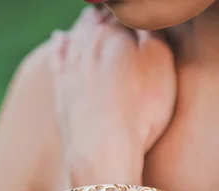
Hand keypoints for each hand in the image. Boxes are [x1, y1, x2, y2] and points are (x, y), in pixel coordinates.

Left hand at [49, 7, 176, 186]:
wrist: (103, 149)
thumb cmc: (141, 108)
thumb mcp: (161, 62)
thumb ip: (151, 32)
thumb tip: (141, 17)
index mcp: (115, 34)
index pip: (123, 14)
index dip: (129, 12)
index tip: (135, 12)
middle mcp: (89, 45)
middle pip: (98, 23)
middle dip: (106, 14)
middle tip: (112, 10)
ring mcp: (72, 68)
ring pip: (77, 36)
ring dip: (84, 24)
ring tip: (90, 16)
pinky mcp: (62, 91)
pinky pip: (58, 59)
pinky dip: (59, 45)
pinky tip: (60, 38)